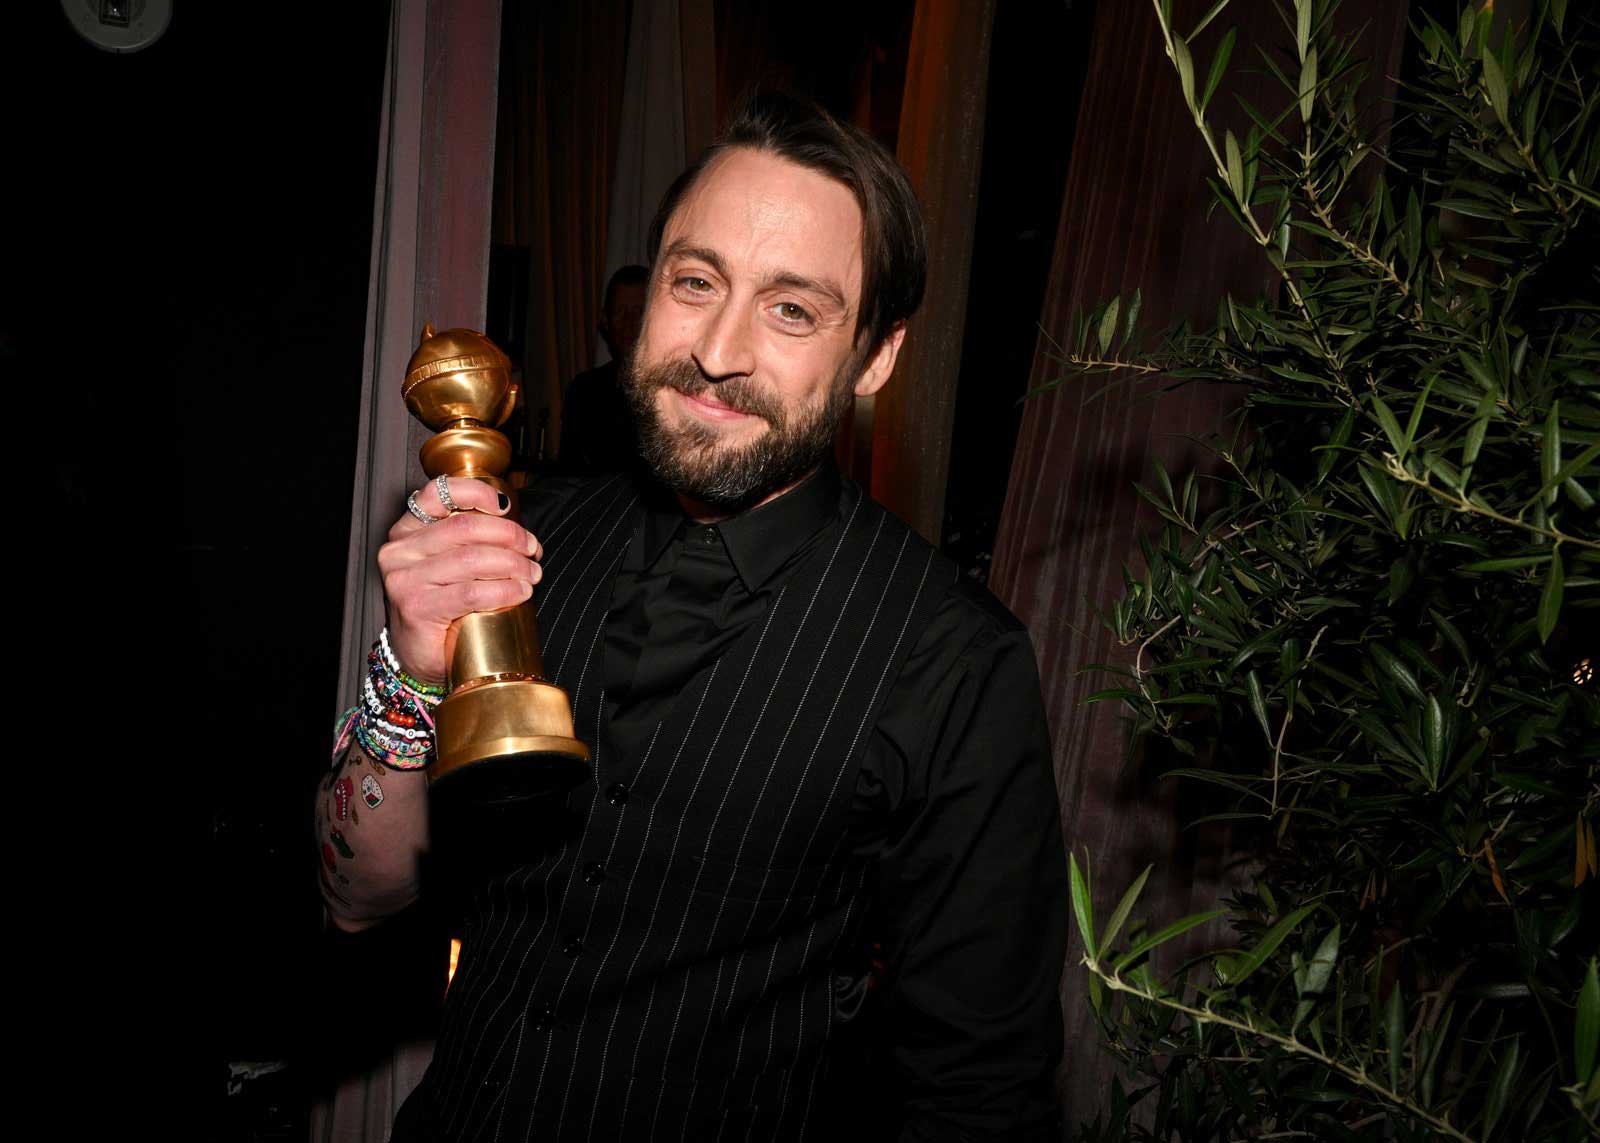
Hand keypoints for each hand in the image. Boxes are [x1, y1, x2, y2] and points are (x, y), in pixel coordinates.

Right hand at [377, 477, 542, 682]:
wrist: (417, 653)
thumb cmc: (441, 606)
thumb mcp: (451, 563)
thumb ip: (472, 541)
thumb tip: (520, 533)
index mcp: (408, 530)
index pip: (439, 493)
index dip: (477, 492)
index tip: (505, 506)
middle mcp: (401, 550)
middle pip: (466, 527)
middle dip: (509, 535)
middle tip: (532, 550)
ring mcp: (405, 579)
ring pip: (473, 558)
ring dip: (514, 564)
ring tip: (531, 574)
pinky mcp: (417, 608)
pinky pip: (472, 592)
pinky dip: (505, 590)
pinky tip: (520, 592)